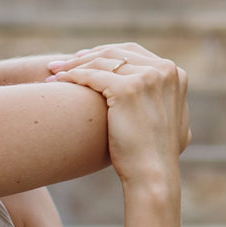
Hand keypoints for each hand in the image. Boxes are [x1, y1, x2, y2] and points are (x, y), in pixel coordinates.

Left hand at [46, 43, 190, 185]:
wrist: (152, 174)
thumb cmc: (153, 154)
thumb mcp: (169, 119)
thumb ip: (161, 99)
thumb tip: (153, 94)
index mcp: (174, 73)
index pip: (130, 52)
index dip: (102, 54)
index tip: (80, 60)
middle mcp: (164, 70)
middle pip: (113, 53)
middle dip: (83, 57)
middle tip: (59, 65)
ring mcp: (147, 77)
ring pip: (99, 62)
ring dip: (72, 66)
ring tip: (52, 74)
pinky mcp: (127, 88)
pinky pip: (90, 75)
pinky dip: (71, 76)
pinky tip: (57, 82)